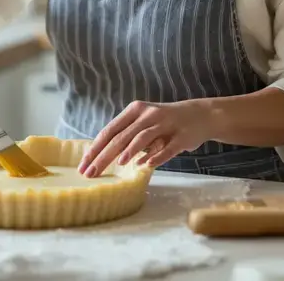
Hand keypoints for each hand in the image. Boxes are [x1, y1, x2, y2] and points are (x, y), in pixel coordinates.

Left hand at [78, 100, 213, 176]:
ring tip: (119, 163)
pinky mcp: (181, 136)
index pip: (109, 130)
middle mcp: (148, 115)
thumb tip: (102, 154)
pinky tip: (146, 165)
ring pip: (143, 137)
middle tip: (91, 173)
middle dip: (105, 155)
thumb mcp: (143, 123)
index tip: (83, 165)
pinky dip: (156, 156)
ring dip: (130, 150)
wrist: (201, 115)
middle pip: (121, 136)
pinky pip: (167, 147)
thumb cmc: (165, 122)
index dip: (95, 148)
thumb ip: (126, 135)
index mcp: (135, 111)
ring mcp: (165, 124)